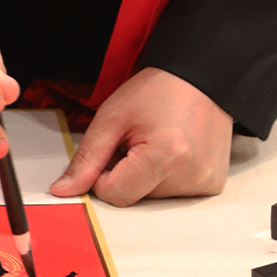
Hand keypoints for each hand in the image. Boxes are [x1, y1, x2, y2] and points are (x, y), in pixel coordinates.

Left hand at [49, 67, 232, 204]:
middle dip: (127, 174)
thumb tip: (63, 191)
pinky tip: (174, 151)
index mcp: (165, 157)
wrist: (201, 77)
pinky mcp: (213, 185)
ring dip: (147, 176)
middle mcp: (191, 176)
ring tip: (159, 142)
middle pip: (135, 198)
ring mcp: (206, 183)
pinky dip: (167, 178)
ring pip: (154, 198)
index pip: (115, 195)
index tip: (114, 148)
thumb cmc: (156, 91)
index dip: (104, 174)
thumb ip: (87, 157)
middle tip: (139, 140)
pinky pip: (176, 195)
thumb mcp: (112, 117)